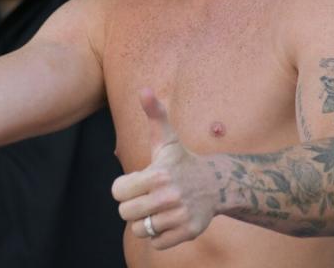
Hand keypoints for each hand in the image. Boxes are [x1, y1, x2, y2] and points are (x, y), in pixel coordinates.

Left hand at [111, 89, 220, 249]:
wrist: (215, 184)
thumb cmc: (182, 161)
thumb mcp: (166, 138)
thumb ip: (154, 114)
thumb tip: (144, 89)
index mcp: (158, 174)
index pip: (118, 192)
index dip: (124, 188)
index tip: (138, 182)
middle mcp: (169, 196)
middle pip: (126, 214)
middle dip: (133, 206)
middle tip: (147, 197)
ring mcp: (179, 215)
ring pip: (140, 230)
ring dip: (146, 221)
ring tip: (159, 208)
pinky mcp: (188, 232)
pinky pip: (157, 243)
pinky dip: (160, 235)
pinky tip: (169, 219)